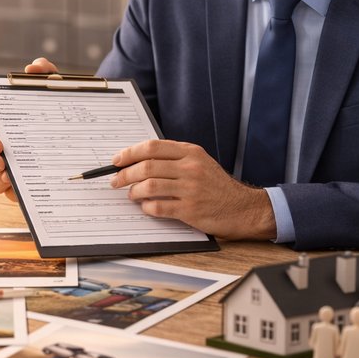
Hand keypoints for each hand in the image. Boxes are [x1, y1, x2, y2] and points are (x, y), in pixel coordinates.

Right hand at [0, 57, 59, 199]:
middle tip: (2, 161)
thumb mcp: (55, 94)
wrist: (81, 137)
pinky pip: (14, 198)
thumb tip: (34, 65)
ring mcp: (12, 178)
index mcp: (2, 136)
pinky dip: (17, 195)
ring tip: (12, 177)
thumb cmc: (58, 115)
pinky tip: (29, 189)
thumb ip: (46, 75)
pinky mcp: (25, 192)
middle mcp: (2, 159)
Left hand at [109, 139, 277, 240]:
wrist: (243, 207)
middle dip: (125, 174)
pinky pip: (158, 207)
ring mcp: (191, 189)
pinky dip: (147, 207)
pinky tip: (147, 207)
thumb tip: (139, 161)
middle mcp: (190, 168)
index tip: (116, 160)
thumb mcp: (200, 162)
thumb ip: (174, 158)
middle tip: (115, 181)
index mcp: (190, 152)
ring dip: (133, 192)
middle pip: (146, 167)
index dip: (129, 153)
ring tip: (131, 195)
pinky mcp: (190, 210)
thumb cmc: (217, 185)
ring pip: (148, 186)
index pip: (152, 147)